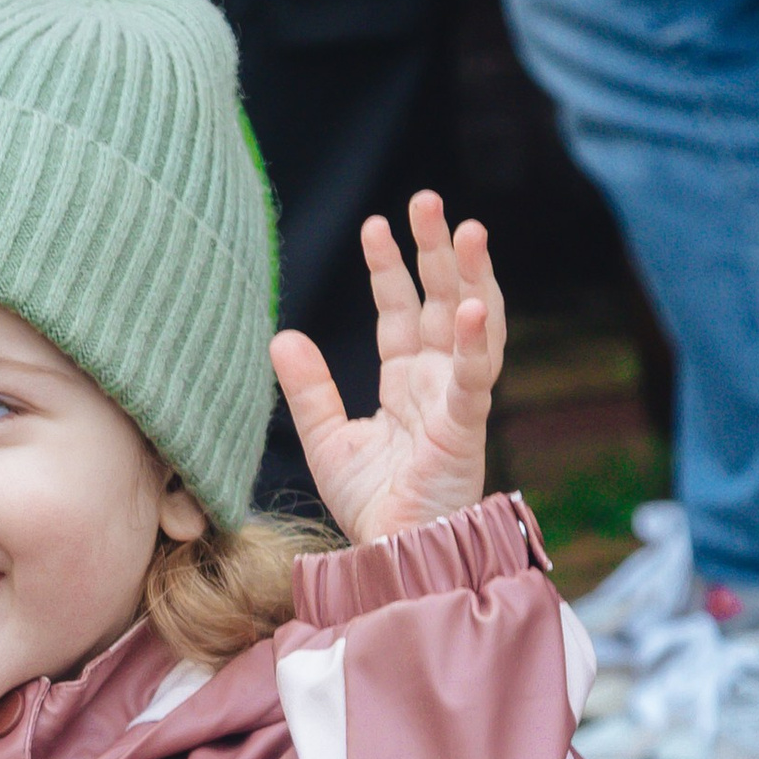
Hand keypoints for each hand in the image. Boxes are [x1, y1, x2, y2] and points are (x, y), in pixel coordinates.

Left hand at [270, 192, 504, 547]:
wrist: (396, 557)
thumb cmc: (373, 507)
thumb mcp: (327, 441)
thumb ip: (309, 390)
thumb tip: (282, 336)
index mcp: (408, 382)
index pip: (402, 310)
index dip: (391, 267)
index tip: (376, 225)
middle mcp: (438, 381)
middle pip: (442, 300)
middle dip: (436, 250)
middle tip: (427, 200)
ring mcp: (457, 400)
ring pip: (473, 324)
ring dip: (472, 277)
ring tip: (468, 229)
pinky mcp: (467, 427)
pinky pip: (475, 376)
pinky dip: (475, 341)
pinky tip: (469, 306)